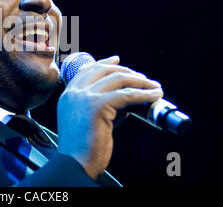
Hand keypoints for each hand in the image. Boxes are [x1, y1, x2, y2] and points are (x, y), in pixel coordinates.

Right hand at [56, 55, 162, 179]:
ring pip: (118, 79)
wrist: (75, 163)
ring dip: (140, 82)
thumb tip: (127, 102)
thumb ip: (104, 108)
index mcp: (68, 95)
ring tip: (155, 88)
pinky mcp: (97, 105)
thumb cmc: (82, 148)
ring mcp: (84, 97)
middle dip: (127, 71)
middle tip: (144, 78)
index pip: (87, 70)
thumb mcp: (89, 121)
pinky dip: (143, 94)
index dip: (104, 62)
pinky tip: (153, 96)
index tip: (118, 59)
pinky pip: (126, 95)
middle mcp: (74, 93)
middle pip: (104, 70)